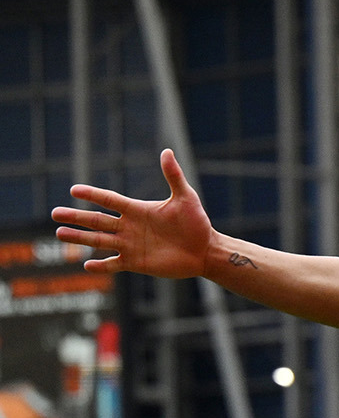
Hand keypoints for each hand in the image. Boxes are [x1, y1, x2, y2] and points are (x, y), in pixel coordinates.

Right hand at [51, 149, 213, 278]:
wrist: (205, 250)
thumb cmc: (197, 223)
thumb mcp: (185, 198)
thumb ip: (173, 176)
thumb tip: (166, 151)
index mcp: (138, 209)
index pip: (109, 200)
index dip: (92, 195)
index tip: (74, 189)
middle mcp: (129, 226)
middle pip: (97, 221)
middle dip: (76, 217)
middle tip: (55, 213)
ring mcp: (131, 245)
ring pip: (99, 240)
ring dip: (80, 238)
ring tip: (60, 234)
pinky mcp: (136, 262)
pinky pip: (114, 264)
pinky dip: (101, 265)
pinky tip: (86, 264)